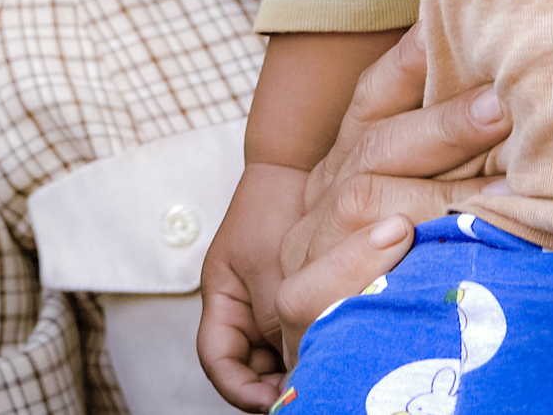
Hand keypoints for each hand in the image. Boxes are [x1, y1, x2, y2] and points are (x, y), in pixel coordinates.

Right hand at [198, 161, 306, 411]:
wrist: (298, 162)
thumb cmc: (274, 206)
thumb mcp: (269, 266)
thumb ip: (276, 316)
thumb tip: (295, 366)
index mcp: (221, 299)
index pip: (217, 360)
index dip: (238, 388)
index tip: (271, 399)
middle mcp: (242, 307)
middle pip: (247, 365)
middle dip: (272, 383)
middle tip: (306, 391)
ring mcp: (270, 301)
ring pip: (277, 351)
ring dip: (295, 362)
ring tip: (323, 369)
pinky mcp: (297, 292)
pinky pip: (300, 328)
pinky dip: (312, 338)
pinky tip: (335, 342)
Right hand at [274, 27, 508, 361]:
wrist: (326, 359)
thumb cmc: (388, 276)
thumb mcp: (413, 212)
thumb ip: (449, 174)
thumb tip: (522, 122)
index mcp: (349, 163)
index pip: (375, 101)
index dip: (409, 62)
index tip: (452, 29)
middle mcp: (326, 194)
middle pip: (379, 145)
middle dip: (443, 124)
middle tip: (502, 107)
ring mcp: (306, 245)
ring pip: (355, 202)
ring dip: (419, 190)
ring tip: (473, 183)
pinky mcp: (298, 306)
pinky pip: (314, 282)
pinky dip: (356, 262)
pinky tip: (397, 241)